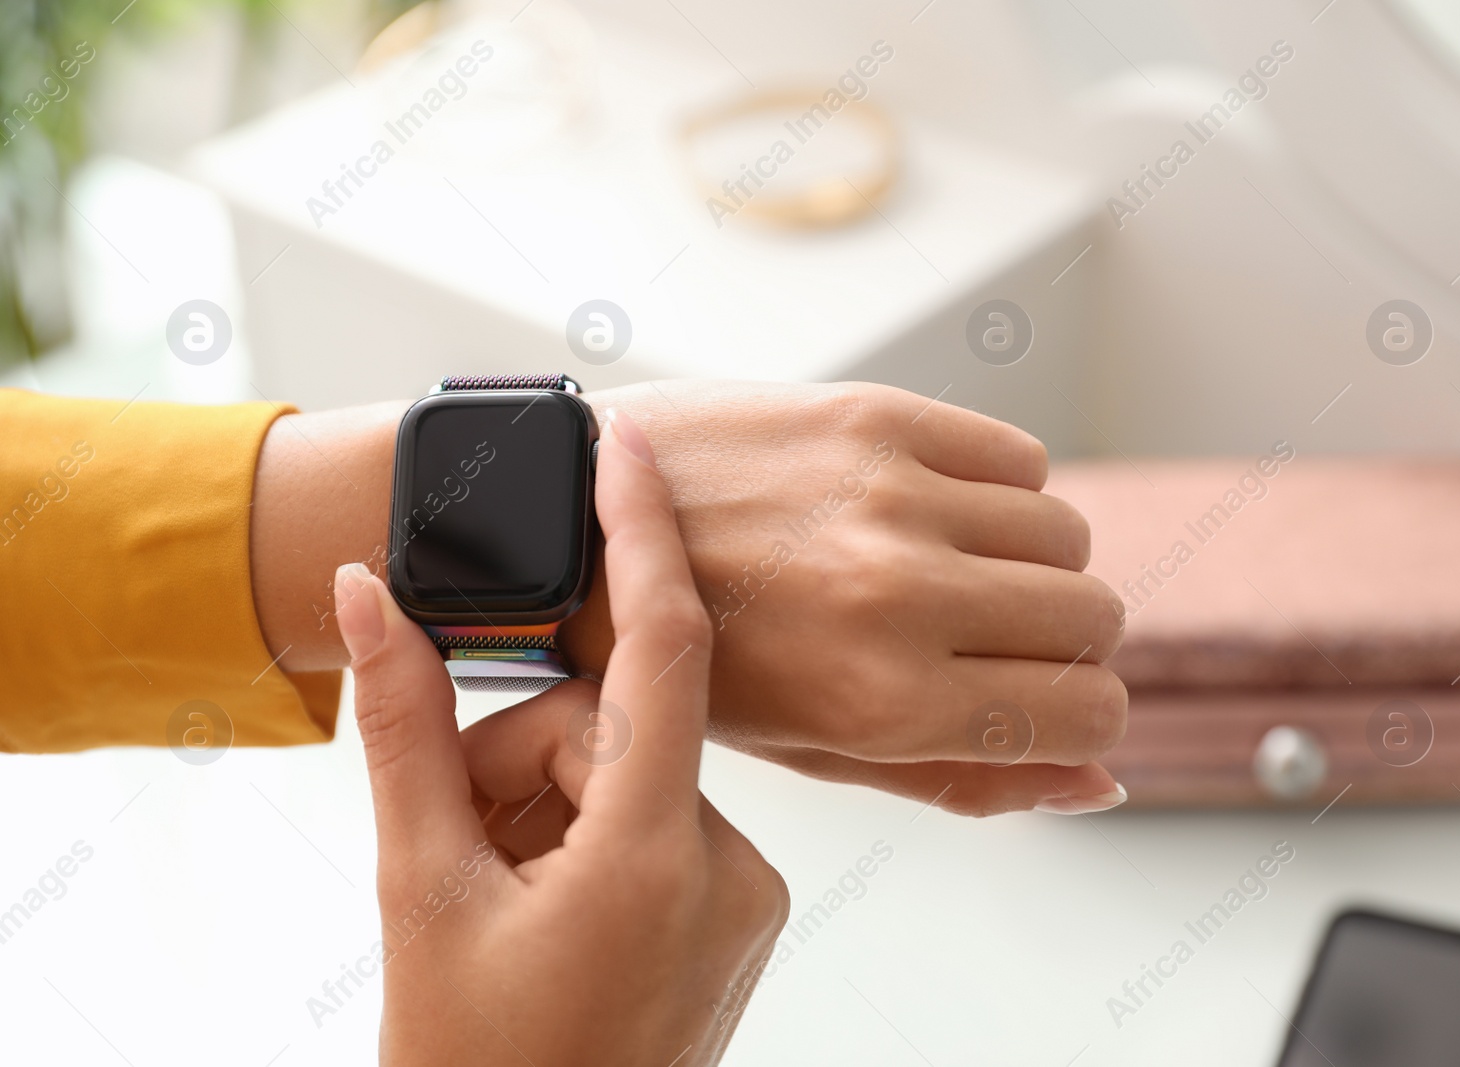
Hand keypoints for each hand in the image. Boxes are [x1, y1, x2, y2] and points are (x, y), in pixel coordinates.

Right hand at [336, 410, 787, 1066]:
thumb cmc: (475, 1066)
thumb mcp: (418, 888)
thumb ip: (402, 729)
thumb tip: (372, 597)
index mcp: (656, 859)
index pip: (666, 651)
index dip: (642, 533)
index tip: (626, 443)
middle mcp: (729, 868)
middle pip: (610, 728)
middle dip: (516, 762)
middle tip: (454, 845)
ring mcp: (742, 894)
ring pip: (629, 772)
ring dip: (542, 805)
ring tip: (491, 895)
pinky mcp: (735, 910)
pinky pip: (656, 816)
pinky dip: (585, 833)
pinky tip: (540, 904)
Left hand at [561, 381, 1128, 815]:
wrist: (573, 530)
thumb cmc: (694, 664)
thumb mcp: (819, 755)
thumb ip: (965, 778)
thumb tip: (1103, 785)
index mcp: (883, 702)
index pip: (1090, 714)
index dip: (1081, 718)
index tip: (1042, 704)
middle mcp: (899, 595)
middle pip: (1095, 618)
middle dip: (1063, 644)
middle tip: (989, 641)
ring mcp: (890, 496)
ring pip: (1066, 534)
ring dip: (1030, 564)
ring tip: (949, 573)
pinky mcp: (874, 417)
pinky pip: (1021, 458)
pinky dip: (998, 491)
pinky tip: (929, 510)